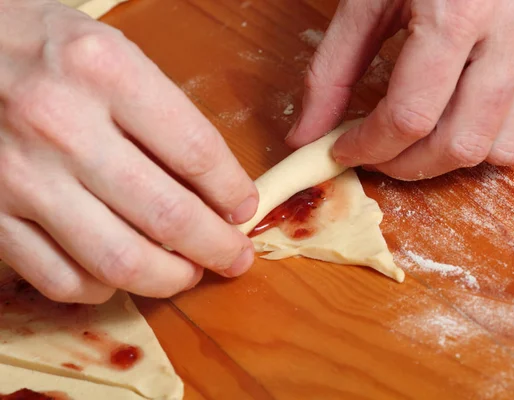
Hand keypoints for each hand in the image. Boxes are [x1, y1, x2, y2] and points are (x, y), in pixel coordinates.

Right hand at [0, 0, 257, 303]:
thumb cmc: (42, 49)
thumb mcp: (111, 52)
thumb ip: (164, 114)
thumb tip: (214, 184)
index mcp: (105, 72)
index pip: (196, 151)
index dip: (233, 192)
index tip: (245, 209)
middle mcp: (62, 125)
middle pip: (166, 215)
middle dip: (216, 247)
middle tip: (235, 256)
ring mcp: (22, 176)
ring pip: (118, 260)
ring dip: (169, 278)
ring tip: (189, 272)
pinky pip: (61, 278)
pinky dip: (104, 288)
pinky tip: (122, 274)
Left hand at [286, 0, 513, 178]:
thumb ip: (334, 70)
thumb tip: (308, 134)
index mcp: (459, 11)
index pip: (409, 117)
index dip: (368, 148)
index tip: (344, 152)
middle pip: (457, 144)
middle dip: (407, 166)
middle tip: (379, 155)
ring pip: (499, 148)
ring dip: (448, 158)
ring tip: (419, 138)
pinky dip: (489, 136)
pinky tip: (462, 114)